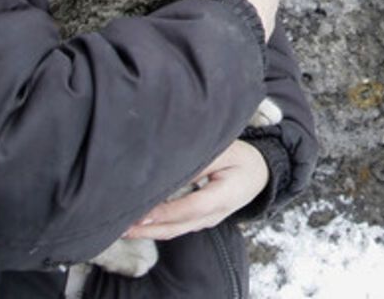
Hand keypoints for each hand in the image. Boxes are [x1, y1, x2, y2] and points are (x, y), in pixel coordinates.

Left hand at [123, 141, 269, 239]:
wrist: (260, 175)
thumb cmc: (243, 159)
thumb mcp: (228, 152)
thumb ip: (202, 161)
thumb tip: (172, 167)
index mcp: (224, 196)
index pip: (192, 207)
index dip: (168, 211)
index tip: (145, 212)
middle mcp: (215, 214)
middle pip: (179, 226)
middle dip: (150, 228)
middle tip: (123, 227)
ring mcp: (208, 220)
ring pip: (176, 230)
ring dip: (150, 231)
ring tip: (125, 228)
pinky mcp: (201, 220)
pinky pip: (178, 227)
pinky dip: (159, 227)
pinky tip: (142, 223)